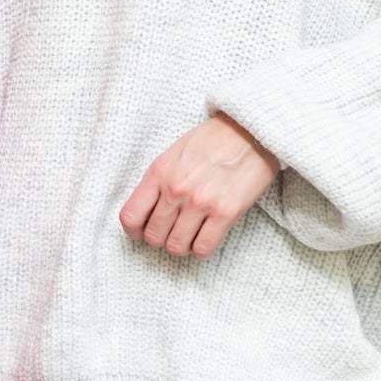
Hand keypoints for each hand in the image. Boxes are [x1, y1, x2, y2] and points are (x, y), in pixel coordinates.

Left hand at [120, 114, 278, 258]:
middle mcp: (176, 188)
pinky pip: (203, 248)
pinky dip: (202, 249)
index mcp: (158, 172)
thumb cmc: (212, 141)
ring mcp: (200, 202)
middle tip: (172, 232)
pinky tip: (206, 237)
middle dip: (161, 238)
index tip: (142, 232)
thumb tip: (147, 213)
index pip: (130, 216)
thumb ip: (158, 182)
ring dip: (182, 246)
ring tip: (190, 235)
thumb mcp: (173, 154)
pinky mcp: (226, 213)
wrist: (251, 131)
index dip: (134, 231)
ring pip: (176, 247)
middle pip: (154, 236)